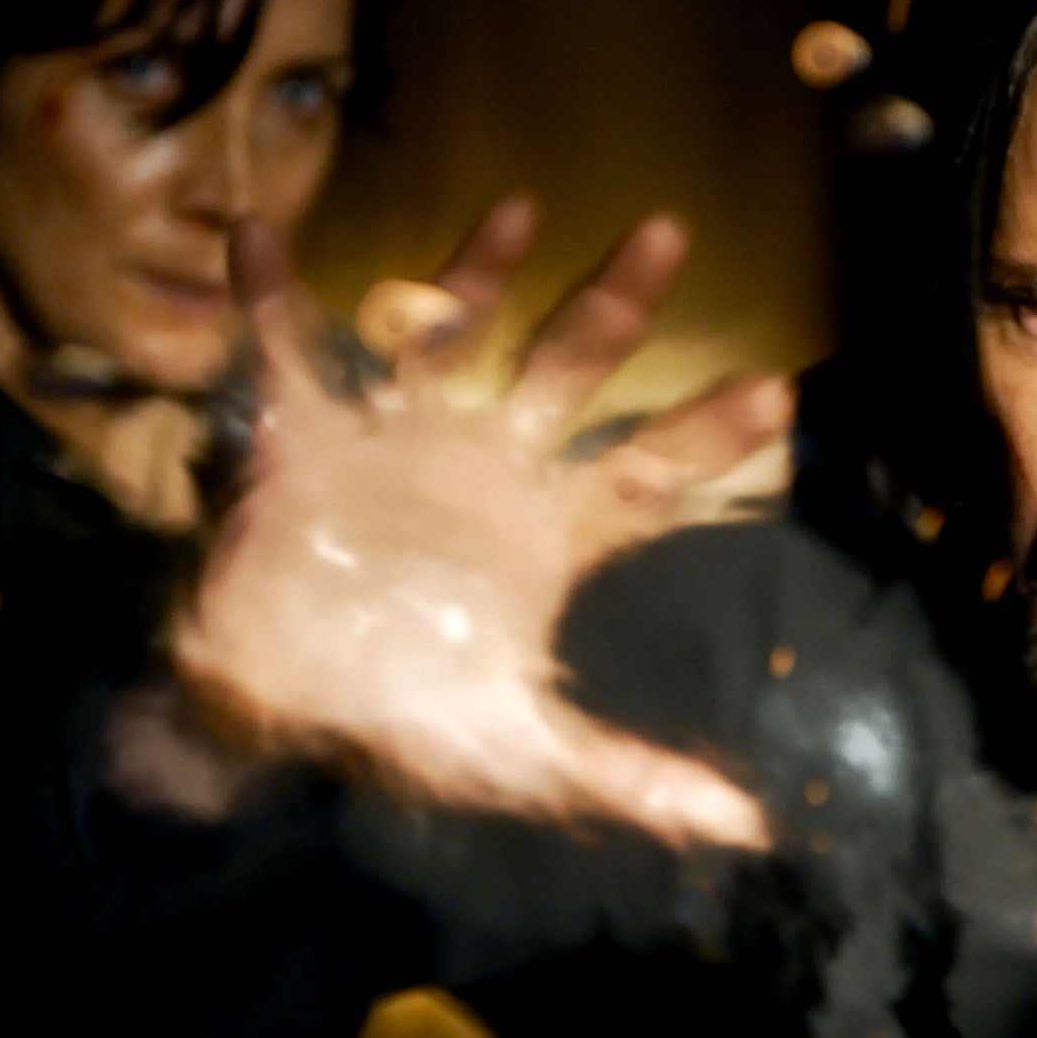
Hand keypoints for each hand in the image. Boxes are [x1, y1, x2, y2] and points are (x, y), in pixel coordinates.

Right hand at [165, 201, 787, 850]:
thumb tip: (752, 826)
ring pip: (449, 338)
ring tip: (521, 211)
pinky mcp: (309, 437)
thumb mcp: (525, 746)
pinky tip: (257, 238)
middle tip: (669, 235)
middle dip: (616, 307)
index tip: (780, 393)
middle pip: (568, 370)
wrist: (281, 708)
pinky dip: (267, 299)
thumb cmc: (412, 711)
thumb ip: (634, 775)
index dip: (710, 434)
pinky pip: (287, 354)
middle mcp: (491, 461)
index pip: (649, 470)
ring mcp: (402, 438)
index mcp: (552, 526)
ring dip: (476, 276)